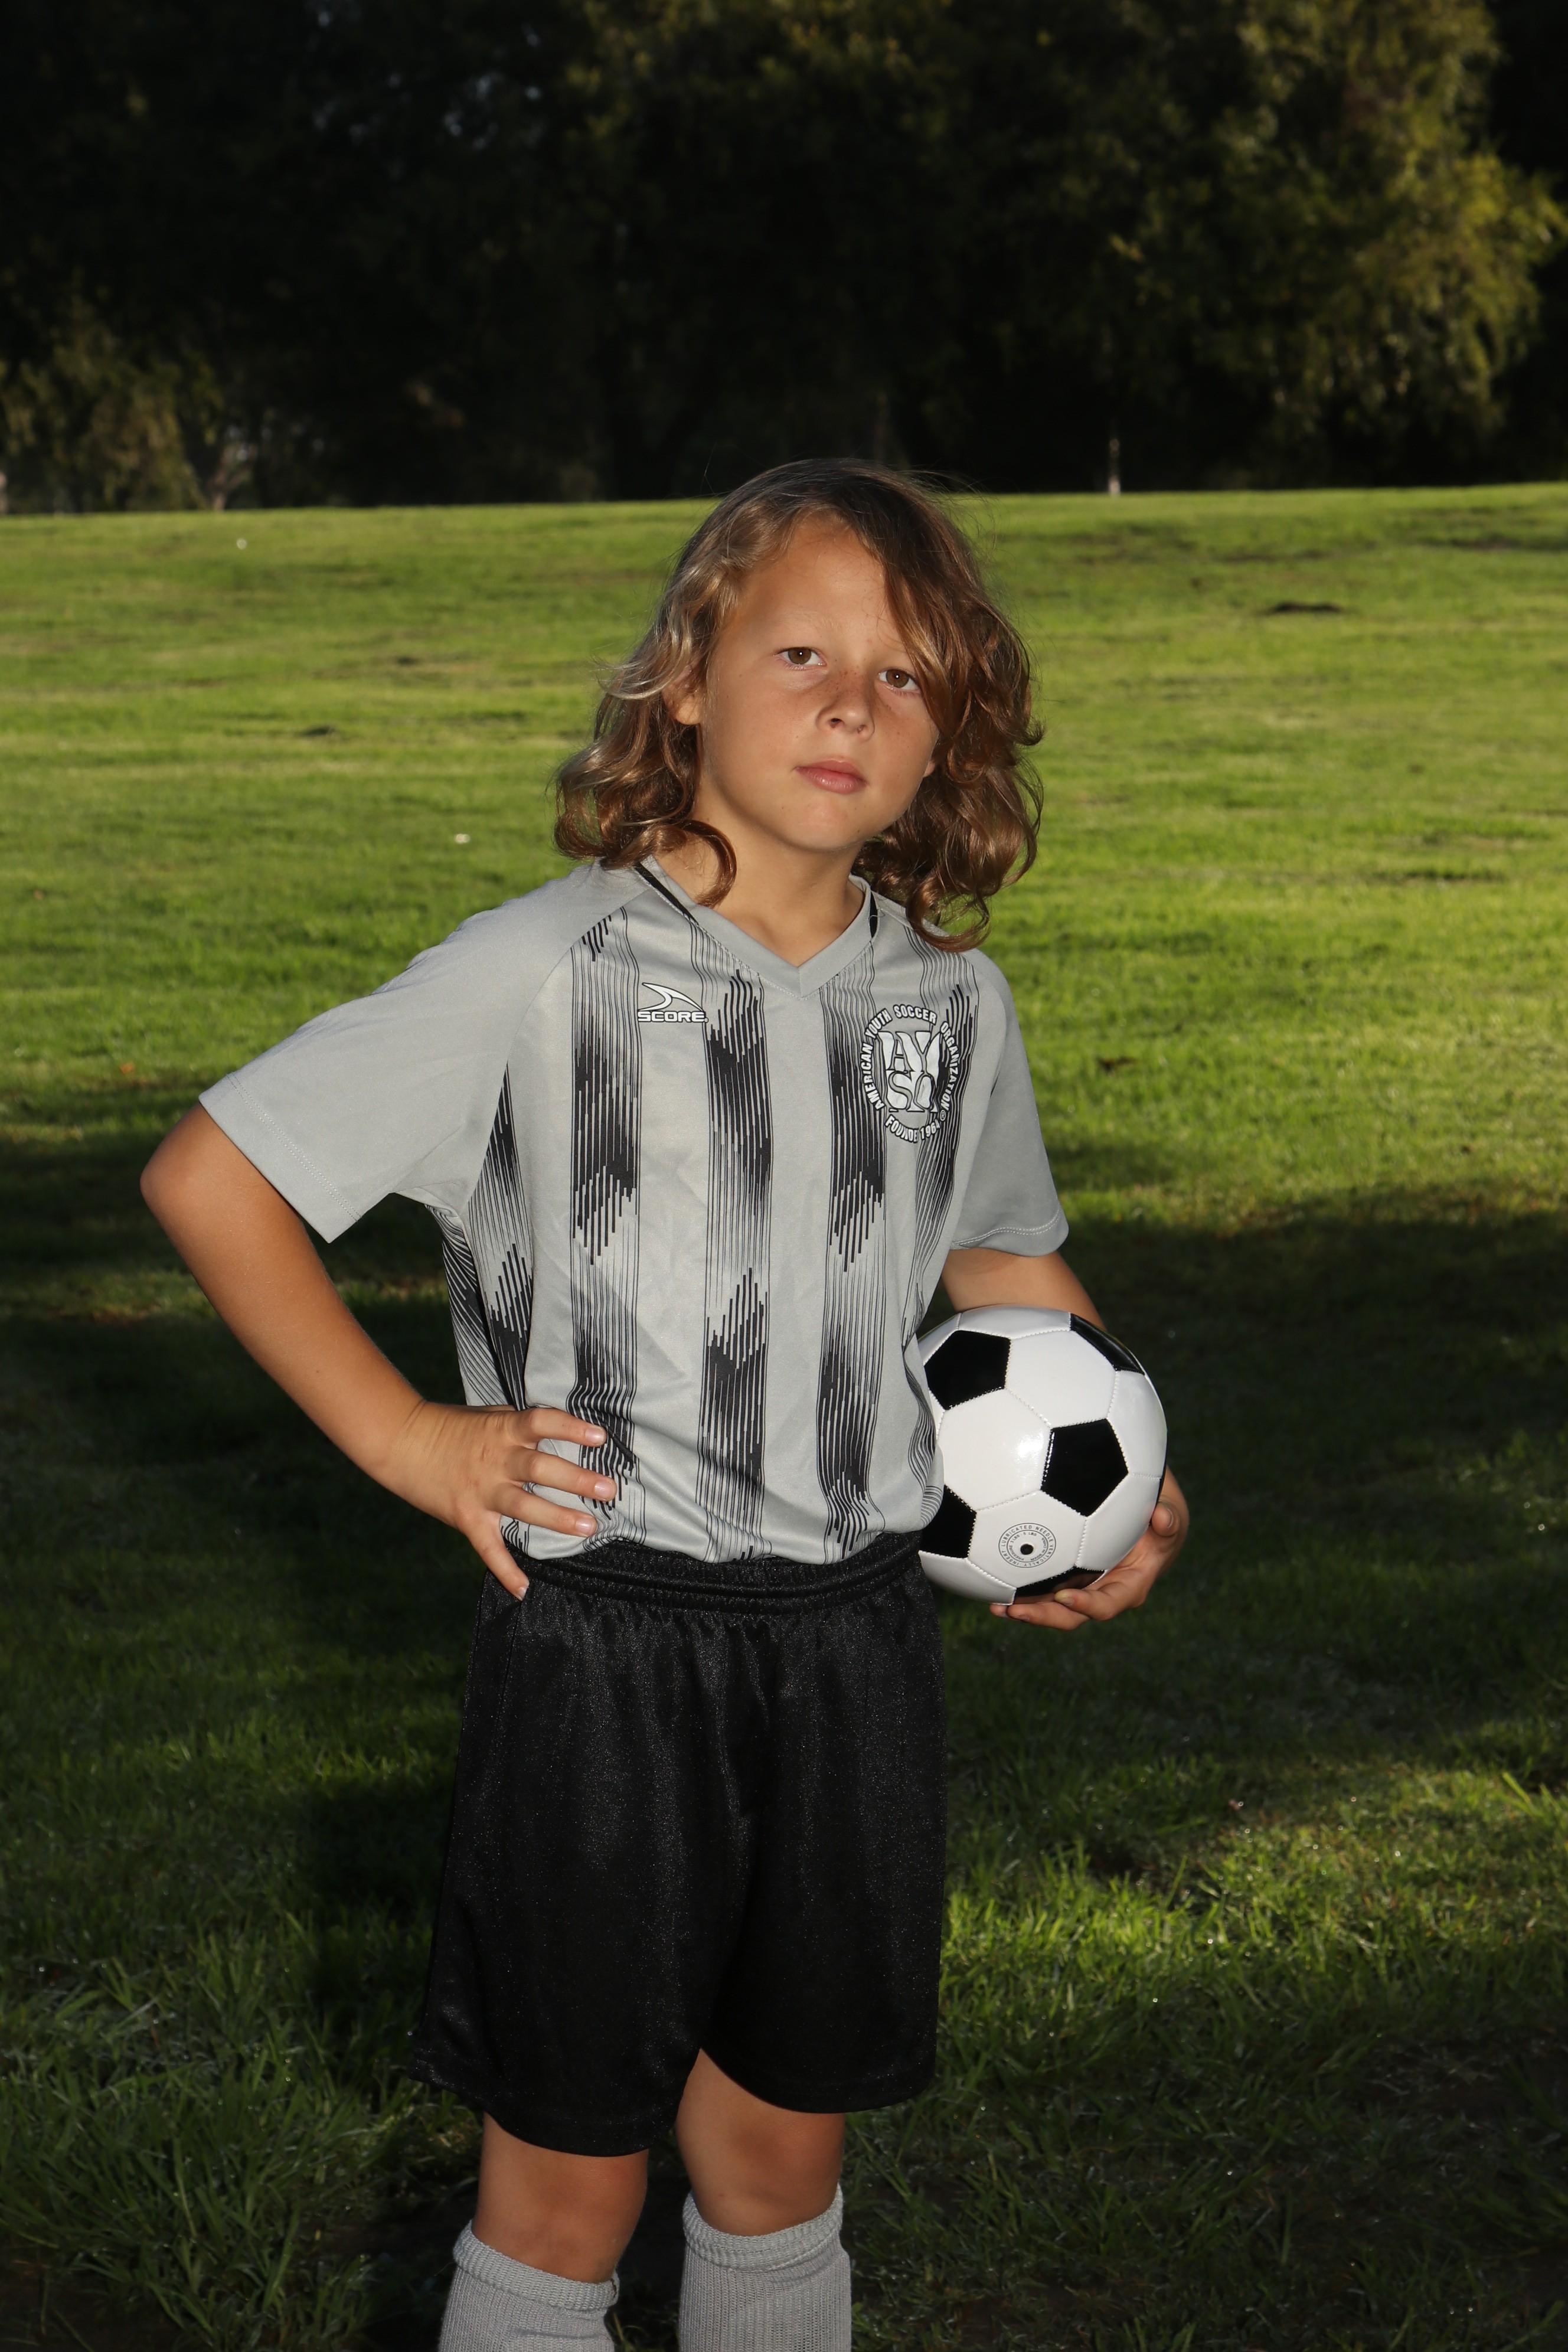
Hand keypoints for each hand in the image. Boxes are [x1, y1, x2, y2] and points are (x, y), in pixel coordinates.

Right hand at [379, 1401, 615, 1597]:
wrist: (403, 1441)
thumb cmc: (451, 1426)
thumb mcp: (488, 1415)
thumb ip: (520, 1425)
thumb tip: (557, 1428)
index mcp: (503, 1430)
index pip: (542, 1423)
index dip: (571, 1428)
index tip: (601, 1438)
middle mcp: (495, 1460)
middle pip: (540, 1468)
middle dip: (577, 1480)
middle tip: (609, 1490)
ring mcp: (481, 1490)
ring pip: (524, 1506)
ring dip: (557, 1517)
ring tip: (589, 1527)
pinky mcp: (465, 1516)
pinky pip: (488, 1548)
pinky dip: (505, 1570)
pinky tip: (523, 1590)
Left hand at [992, 1468, 1187, 1630]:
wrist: (1146, 1513)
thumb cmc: (1161, 1514)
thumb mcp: (1172, 1513)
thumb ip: (1170, 1518)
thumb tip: (1162, 1518)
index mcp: (1130, 1586)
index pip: (1107, 1605)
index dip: (1087, 1605)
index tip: (1063, 1596)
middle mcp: (1102, 1592)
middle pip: (1072, 1615)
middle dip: (1043, 1616)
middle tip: (1014, 1610)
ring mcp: (1083, 1586)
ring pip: (1052, 1607)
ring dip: (1024, 1609)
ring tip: (995, 1605)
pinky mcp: (1066, 1575)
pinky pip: (1042, 1587)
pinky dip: (1021, 1588)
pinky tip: (993, 1582)